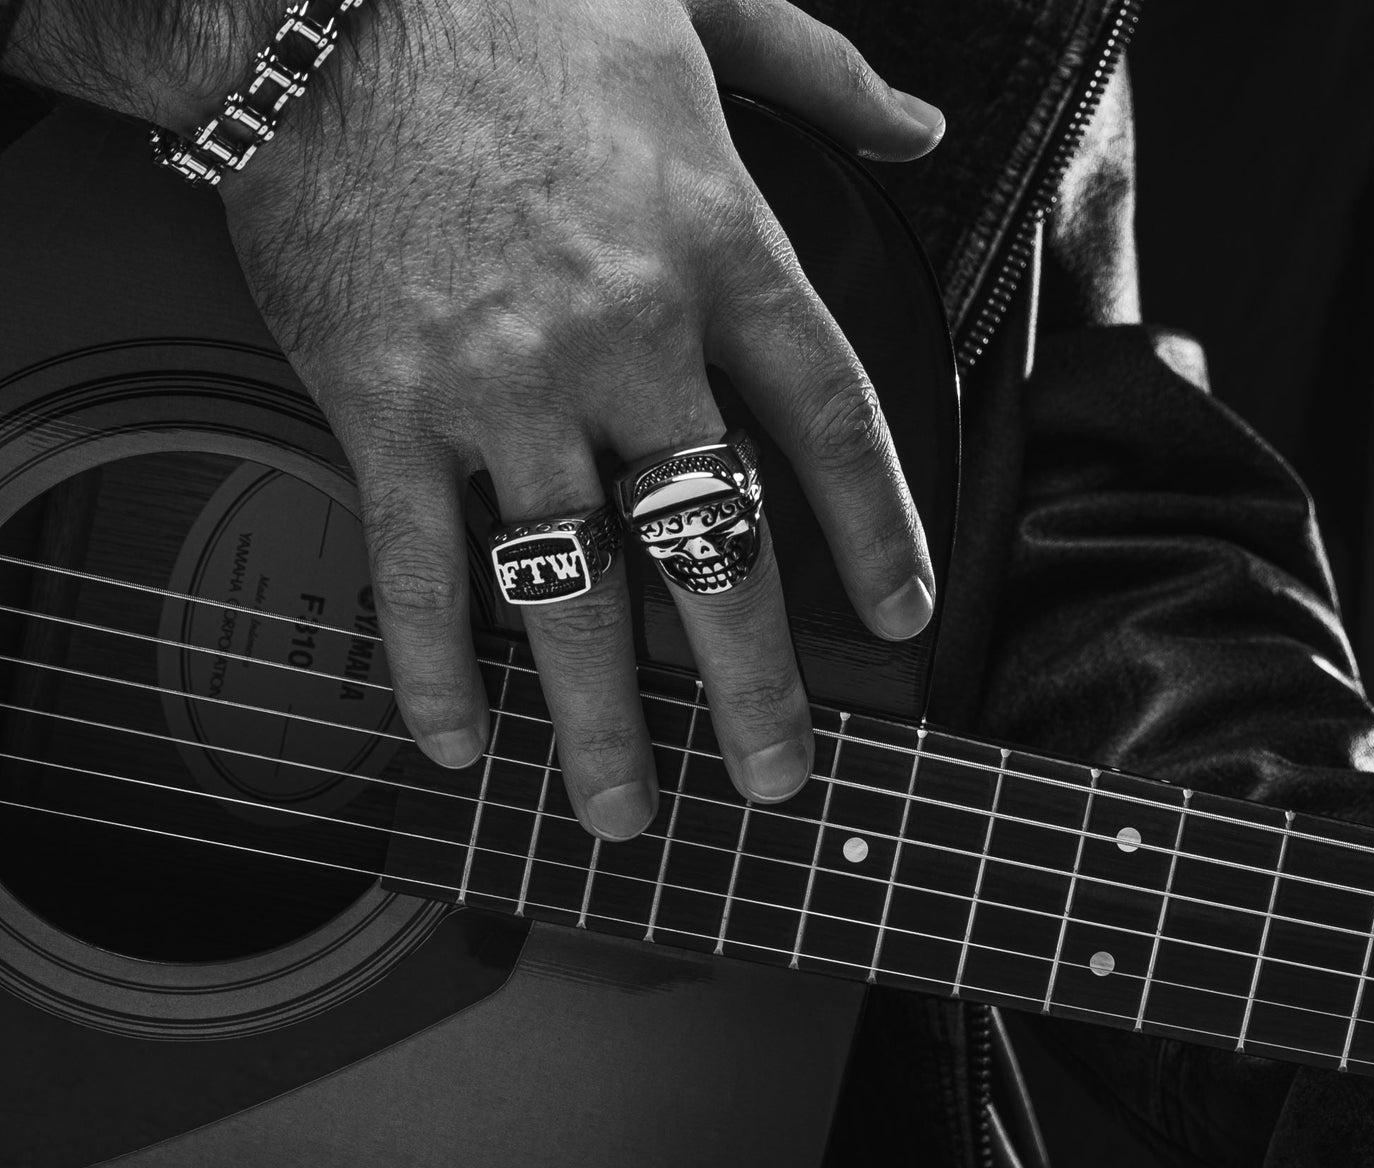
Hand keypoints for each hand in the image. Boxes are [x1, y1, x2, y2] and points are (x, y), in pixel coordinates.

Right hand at [216, 0, 942, 837]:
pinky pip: (419, 567)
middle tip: (774, 774)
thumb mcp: (702, 4)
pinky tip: (457, 735)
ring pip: (570, 590)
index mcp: (716, 247)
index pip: (828, 424)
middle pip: (710, 546)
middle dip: (751, 683)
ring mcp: (501, 388)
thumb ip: (824, 76)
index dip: (874, 535)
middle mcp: (623, 338)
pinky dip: (435, 664)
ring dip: (601, 719)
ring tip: (624, 808)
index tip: (900, 617)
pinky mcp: (384, 409)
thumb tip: (915, 131)